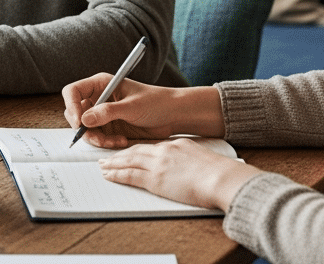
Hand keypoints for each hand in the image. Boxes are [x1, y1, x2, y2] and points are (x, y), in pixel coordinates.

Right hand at [62, 76, 223, 148]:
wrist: (173, 115)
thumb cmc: (156, 102)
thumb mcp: (132, 106)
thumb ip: (107, 112)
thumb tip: (85, 120)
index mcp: (101, 84)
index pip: (73, 92)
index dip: (71, 106)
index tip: (80, 122)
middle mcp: (99, 98)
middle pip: (75, 113)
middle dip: (84, 128)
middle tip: (97, 137)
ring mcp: (103, 113)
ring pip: (86, 129)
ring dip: (96, 138)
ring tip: (113, 141)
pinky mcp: (110, 127)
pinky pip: (98, 137)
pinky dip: (105, 142)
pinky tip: (120, 141)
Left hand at [97, 137, 261, 211]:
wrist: (221, 178)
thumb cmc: (219, 173)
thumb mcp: (203, 159)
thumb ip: (191, 160)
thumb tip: (189, 168)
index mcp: (177, 145)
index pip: (151, 147)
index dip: (137, 149)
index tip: (129, 151)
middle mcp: (164, 151)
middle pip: (136, 151)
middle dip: (120, 154)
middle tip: (107, 156)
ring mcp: (158, 164)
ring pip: (129, 161)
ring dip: (114, 163)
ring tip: (102, 165)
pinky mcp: (155, 179)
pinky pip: (130, 175)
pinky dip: (117, 174)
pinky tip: (108, 175)